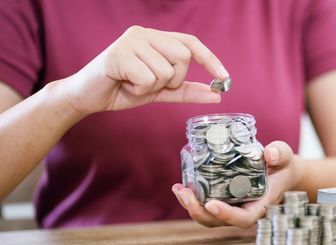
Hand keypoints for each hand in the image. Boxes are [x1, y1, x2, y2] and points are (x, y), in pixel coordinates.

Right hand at [55, 25, 228, 114]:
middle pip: (183, 57)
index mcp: (155, 38)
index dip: (210, 59)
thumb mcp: (159, 91)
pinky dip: (138, 90)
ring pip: (166, 71)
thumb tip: (217, 94)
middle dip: (173, 80)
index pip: (190, 43)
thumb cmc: (123, 89)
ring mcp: (131, 41)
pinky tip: (123, 85)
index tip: (225, 78)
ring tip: (132, 84)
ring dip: (152, 88)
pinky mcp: (118, 53)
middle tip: (150, 84)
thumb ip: (186, 91)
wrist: (87, 97)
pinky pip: (147, 78)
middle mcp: (144, 33)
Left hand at [172, 141, 304, 227]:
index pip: (244, 219)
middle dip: (199, 212)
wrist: (280, 170)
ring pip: (209, 217)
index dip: (227, 215)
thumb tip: (268, 154)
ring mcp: (233, 207)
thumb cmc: (282, 165)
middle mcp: (244, 210)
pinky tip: (180, 187)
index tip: (211, 204)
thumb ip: (279, 154)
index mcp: (261, 205)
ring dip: (191, 207)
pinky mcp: (224, 200)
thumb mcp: (285, 156)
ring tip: (178, 190)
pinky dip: (192, 199)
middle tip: (185, 193)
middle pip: (219, 221)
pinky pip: (206, 206)